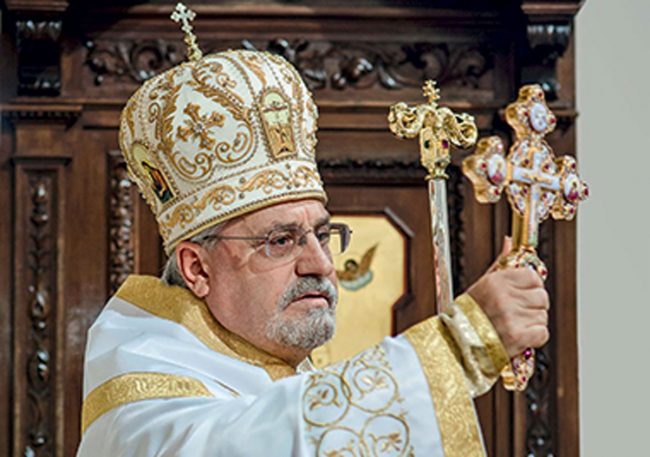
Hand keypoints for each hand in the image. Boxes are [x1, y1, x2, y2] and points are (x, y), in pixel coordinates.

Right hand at [466, 238, 549, 356]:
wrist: (457, 343)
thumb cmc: (469, 314)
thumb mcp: (482, 284)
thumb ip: (500, 263)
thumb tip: (509, 241)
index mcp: (496, 281)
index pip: (533, 277)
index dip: (531, 287)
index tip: (522, 295)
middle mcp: (504, 297)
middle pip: (542, 297)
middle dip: (533, 306)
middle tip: (517, 313)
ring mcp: (511, 317)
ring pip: (542, 316)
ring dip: (532, 323)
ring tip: (513, 326)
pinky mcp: (518, 336)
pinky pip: (542, 333)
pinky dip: (534, 338)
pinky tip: (518, 337)